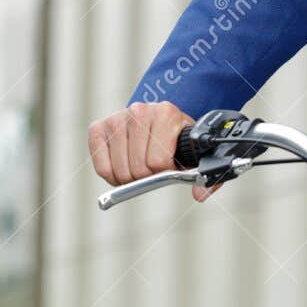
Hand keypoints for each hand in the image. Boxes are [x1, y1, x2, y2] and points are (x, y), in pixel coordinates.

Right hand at [88, 101, 216, 201]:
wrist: (161, 121)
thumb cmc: (179, 140)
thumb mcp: (198, 154)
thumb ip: (208, 176)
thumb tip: (200, 196)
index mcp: (166, 113)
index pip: (158, 161)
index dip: (165, 171)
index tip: (169, 164)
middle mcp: (139, 111)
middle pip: (138, 168)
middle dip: (147, 176)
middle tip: (153, 166)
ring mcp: (117, 118)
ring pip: (120, 171)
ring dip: (130, 177)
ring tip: (140, 164)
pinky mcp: (98, 128)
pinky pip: (103, 168)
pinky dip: (112, 175)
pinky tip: (123, 163)